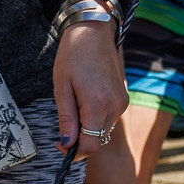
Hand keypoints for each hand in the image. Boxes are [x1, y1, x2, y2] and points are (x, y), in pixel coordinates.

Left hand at [52, 12, 127, 156]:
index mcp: (98, 104)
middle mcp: (115, 106)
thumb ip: (66, 119)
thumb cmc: (73, 55)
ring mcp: (122, 102)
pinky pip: (108, 119)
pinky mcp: (123, 98)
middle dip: (80, 139)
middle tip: (64, 122)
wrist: (94, 31)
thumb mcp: (62, 87)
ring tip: (75, 103)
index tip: (60, 146)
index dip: (74, 153)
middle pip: (98, 140)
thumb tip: (67, 145)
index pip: (91, 145)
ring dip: (88, 127)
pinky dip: (96, 118)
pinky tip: (86, 99)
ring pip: (103, 131)